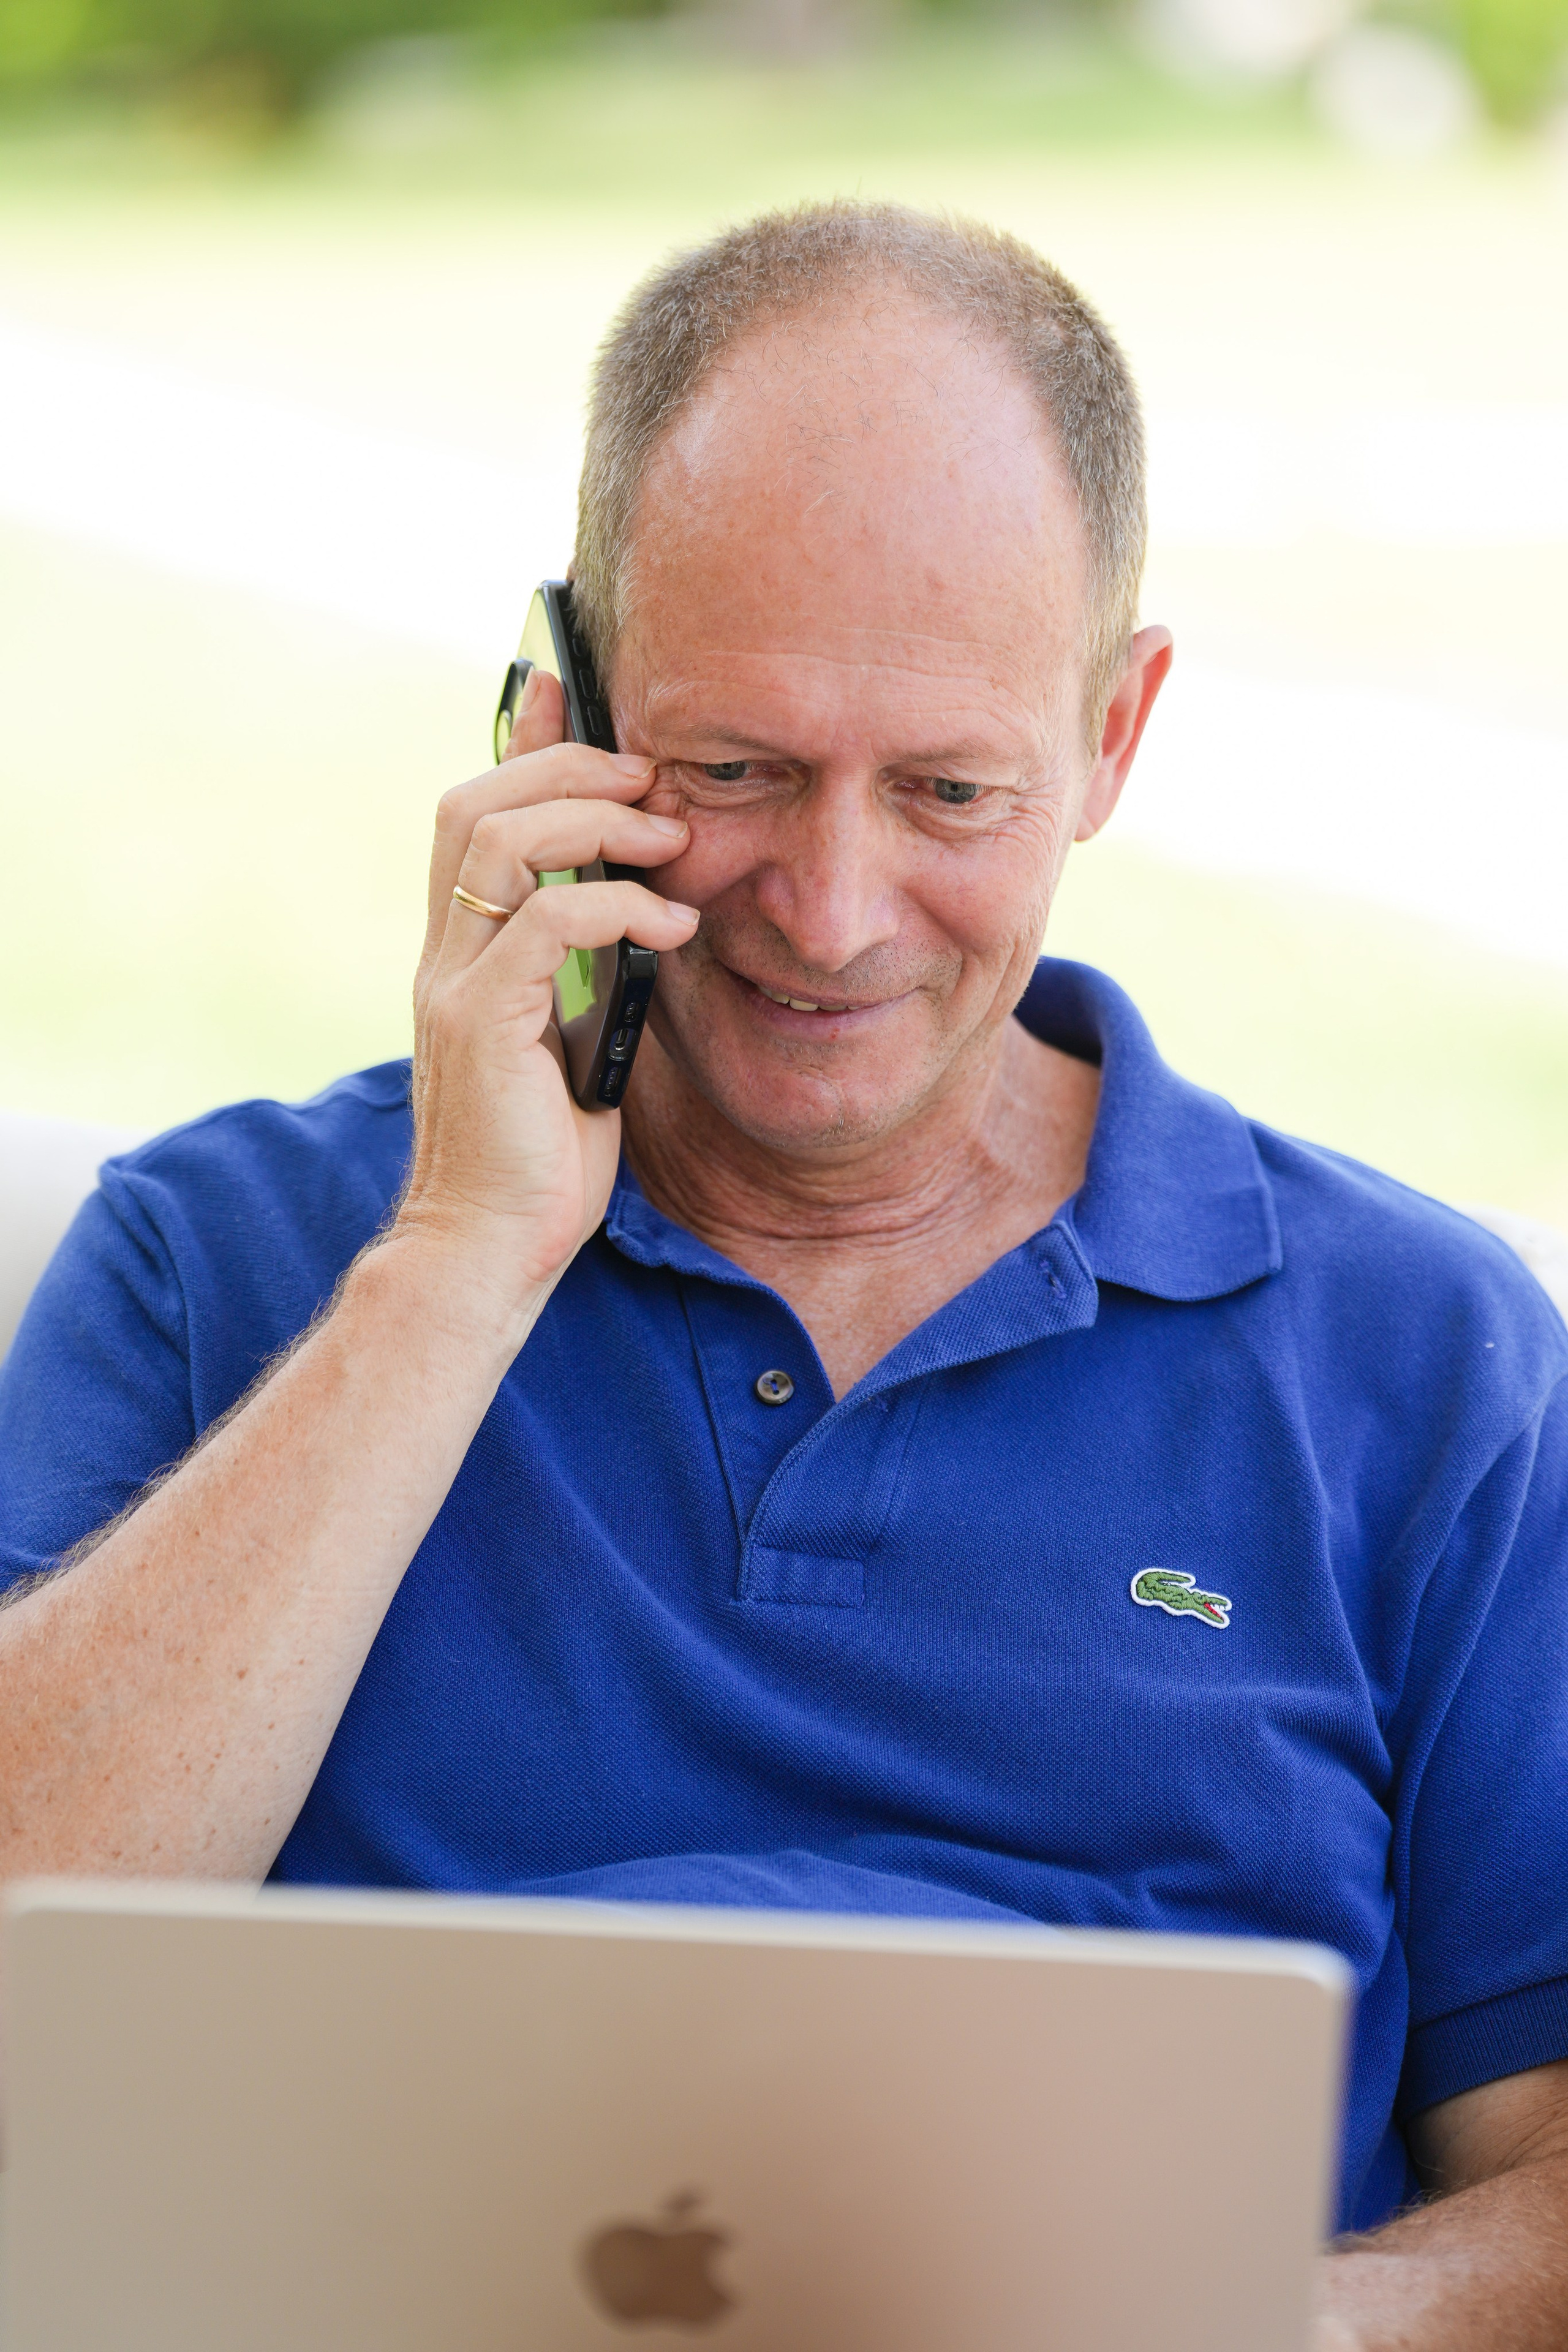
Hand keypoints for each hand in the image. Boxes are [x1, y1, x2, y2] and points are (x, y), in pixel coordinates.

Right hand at [399, 667, 695, 1317]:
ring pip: (498, 842)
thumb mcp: (572, 1038)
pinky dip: (618, 907)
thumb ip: (583, 972)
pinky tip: (673, 928)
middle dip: (567, 767)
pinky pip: (546, 922)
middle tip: (652, 774)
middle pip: (474, 803)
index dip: (519, 744)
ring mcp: (454, 986)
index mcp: (461, 951)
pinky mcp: (482, 1023)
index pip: (472, 814)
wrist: (489, 1247)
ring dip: (595, 822)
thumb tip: (640, 912)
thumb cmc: (539, 1156)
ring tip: (670, 839)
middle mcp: (443, 954)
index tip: (568, 690)